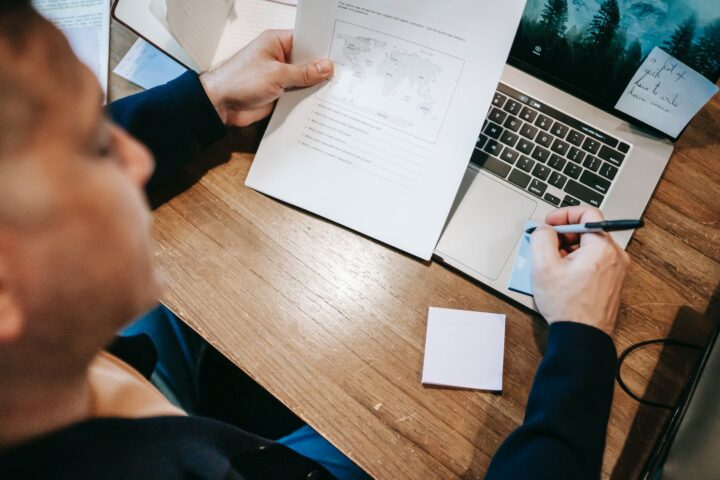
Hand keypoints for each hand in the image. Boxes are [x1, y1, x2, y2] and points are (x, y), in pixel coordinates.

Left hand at [199, 29, 332, 127]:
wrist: (220, 105)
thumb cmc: (239, 81)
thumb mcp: (276, 74)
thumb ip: (303, 72)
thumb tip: (325, 66)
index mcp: (276, 42)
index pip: (306, 39)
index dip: (323, 46)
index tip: (341, 52)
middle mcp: (279, 57)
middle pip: (307, 60)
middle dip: (322, 68)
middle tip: (345, 72)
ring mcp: (279, 75)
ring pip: (304, 78)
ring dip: (316, 85)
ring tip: (338, 89)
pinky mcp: (279, 92)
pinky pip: (298, 93)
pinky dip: (308, 98)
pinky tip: (322, 102)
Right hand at [530, 207, 629, 336]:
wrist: (582, 337)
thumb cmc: (567, 306)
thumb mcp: (543, 266)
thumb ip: (541, 238)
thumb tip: (544, 230)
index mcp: (602, 248)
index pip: (587, 213)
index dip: (564, 214)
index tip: (550, 224)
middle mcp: (615, 256)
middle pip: (588, 231)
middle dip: (563, 235)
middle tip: (546, 246)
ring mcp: (616, 271)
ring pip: (589, 247)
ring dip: (569, 250)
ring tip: (552, 265)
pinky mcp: (612, 282)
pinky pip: (593, 262)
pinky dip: (577, 262)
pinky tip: (562, 276)